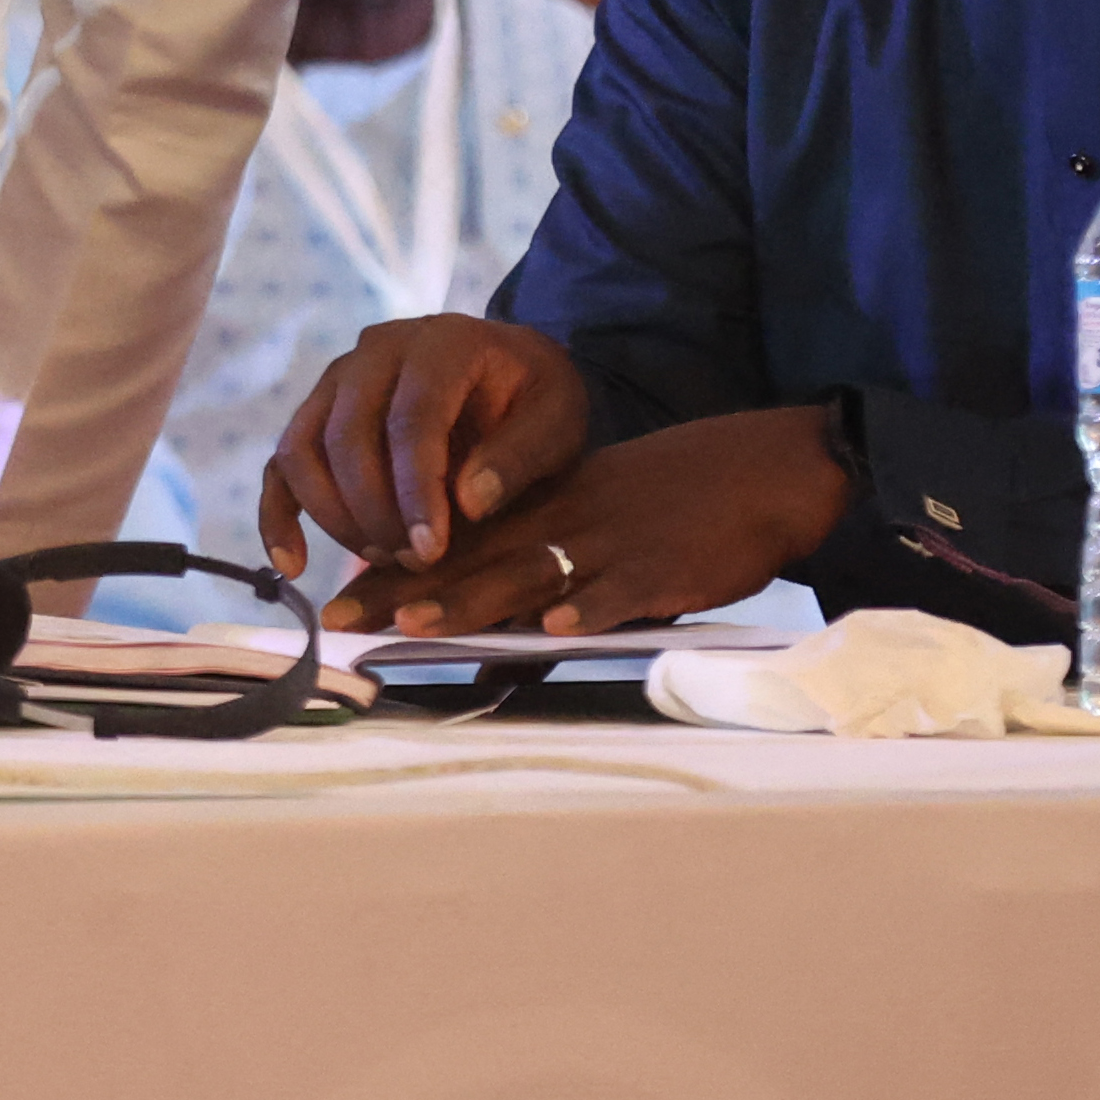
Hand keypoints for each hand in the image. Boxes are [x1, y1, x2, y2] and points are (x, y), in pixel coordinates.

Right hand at [259, 315, 588, 579]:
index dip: (416, 490)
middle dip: (376, 512)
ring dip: (335, 516)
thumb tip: (467, 502)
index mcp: (441, 343)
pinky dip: (277, 514)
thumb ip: (519, 455)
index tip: (433, 550)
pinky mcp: (316, 414)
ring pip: (304, 450)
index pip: (412, 417)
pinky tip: (294, 565)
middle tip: (414, 562)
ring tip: (383, 559)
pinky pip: (281, 464)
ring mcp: (337, 380)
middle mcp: (376, 351)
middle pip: (348, 436)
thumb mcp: (556, 421)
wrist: (510, 373)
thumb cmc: (533, 399)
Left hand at [325, 405, 851, 637]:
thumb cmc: (674, 502)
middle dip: (405, 593)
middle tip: (343, 620)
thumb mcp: (599, 516)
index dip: (397, 573)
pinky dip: (589, 608)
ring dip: (473, 599)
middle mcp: (564, 524)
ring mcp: (610, 546)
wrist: (760, 470)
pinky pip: (619, 592)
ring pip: (530, 574)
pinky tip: (558, 629)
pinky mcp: (661, 568)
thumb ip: (547, 564)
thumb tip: (498, 622)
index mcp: (546, 512)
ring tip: (418, 623)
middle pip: (473, 561)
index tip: (339, 601)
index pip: (457, 544)